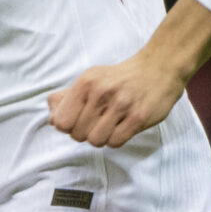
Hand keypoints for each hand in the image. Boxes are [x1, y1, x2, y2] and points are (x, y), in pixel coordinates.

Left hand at [48, 54, 188, 148]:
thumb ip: (67, 98)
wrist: (159, 68)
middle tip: (98, 123)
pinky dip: (116, 139)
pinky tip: (122, 127)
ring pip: (96, 141)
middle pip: (78, 134)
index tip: (79, 121)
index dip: (68, 127)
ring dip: (102, 138)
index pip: (62, 122)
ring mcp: (121, 105)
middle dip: (85, 133)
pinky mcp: (138, 117)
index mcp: (86, 82)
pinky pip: (116, 142)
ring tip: (110, 125)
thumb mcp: (91, 79)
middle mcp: (101, 92)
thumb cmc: (120, 78)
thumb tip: (52, 119)